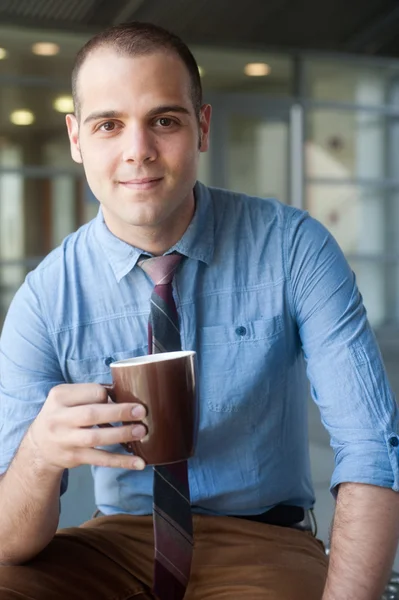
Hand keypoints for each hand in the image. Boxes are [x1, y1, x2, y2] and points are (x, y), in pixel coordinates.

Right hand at [27, 383, 146, 471]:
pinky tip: (139, 462)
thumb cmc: (63, 416)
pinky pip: (101, 460)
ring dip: (121, 434)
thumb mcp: (66, 398)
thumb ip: (90, 394)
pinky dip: (121, 461)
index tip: (122, 397)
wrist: (39, 446)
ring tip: (141, 432)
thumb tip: (126, 391)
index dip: (109, 394)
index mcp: (60, 396)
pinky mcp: (74, 457)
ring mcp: (65, 440)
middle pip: (92, 414)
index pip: (91, 392)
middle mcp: (59, 418)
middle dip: (119, 412)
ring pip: (96, 438)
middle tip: (141, 411)